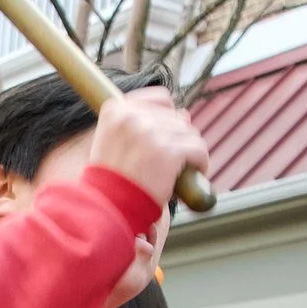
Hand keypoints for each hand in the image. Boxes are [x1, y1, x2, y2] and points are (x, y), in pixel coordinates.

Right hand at [86, 88, 207, 211]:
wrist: (106, 209)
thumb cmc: (111, 181)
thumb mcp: (117, 143)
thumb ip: (147, 125)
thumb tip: (186, 114)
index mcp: (115, 109)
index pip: (161, 99)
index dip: (167, 119)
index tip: (162, 140)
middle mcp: (132, 116)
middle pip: (178, 118)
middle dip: (178, 141)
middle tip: (167, 165)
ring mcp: (150, 132)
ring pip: (190, 134)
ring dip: (189, 154)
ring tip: (176, 173)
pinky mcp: (168, 151)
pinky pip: (199, 150)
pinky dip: (200, 164)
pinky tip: (188, 177)